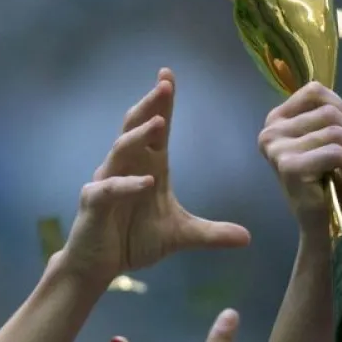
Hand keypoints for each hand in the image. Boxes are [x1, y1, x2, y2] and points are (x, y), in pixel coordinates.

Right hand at [62, 69, 250, 284]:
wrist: (99, 266)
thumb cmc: (134, 240)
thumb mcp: (180, 235)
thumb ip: (211, 234)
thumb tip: (247, 238)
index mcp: (149, 166)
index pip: (158, 128)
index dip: (163, 102)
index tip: (168, 75)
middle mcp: (128, 166)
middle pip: (136, 127)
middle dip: (150, 105)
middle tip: (164, 85)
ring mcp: (108, 181)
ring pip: (121, 150)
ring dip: (139, 136)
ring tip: (159, 124)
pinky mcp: (94, 203)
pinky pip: (109, 188)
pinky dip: (127, 184)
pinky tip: (146, 181)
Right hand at [258, 84, 341, 231]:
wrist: (323, 228)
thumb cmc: (332, 183)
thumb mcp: (341, 142)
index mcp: (277, 120)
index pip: (313, 92)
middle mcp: (270, 131)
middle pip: (327, 113)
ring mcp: (276, 149)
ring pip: (334, 133)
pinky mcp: (289, 166)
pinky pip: (335, 154)